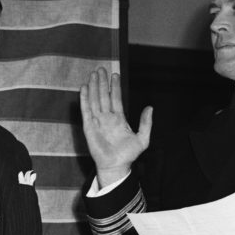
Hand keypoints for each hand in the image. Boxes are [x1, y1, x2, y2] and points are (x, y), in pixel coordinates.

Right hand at [79, 67, 152, 187]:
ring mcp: (97, 121)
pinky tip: (84, 88)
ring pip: (95, 100)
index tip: (115, 75)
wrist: (117, 166)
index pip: (116, 98)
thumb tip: (150, 107)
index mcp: (119, 119)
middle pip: (104, 96)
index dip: (115, 87)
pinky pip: (86, 110)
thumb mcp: (143, 138)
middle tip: (101, 69)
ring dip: (94, 87)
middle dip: (102, 82)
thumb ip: (146, 123)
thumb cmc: (128, 155)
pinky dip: (84, 99)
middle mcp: (107, 118)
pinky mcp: (89, 127)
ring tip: (93, 74)